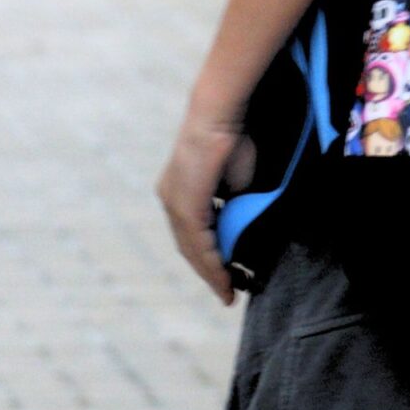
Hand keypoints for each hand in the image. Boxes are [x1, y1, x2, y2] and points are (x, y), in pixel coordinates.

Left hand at [157, 105, 254, 304]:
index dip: (209, 259)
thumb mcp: (236, 183)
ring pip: (192, 250)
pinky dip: (213, 263)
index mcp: (180, 193)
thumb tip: (239, 228)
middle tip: (229, 293)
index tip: (228, 277)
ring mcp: (174, 203)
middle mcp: (170, 200)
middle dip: (210, 273)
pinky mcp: (185, 205)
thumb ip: (234, 206)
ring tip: (229, 292)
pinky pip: (199, 243)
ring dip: (212, 273)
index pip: (193, 235)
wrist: (221, 117)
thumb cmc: (234, 140)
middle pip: (189, 248)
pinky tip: (225, 277)